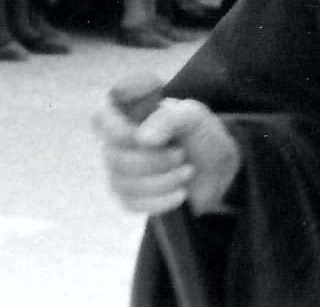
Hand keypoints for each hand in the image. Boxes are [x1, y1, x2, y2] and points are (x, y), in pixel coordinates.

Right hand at [93, 97, 241, 216]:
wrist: (218, 169)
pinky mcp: (130, 198)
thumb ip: (168, 119)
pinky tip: (181, 193)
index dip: (117, 128)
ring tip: (187, 171)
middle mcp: (118, 143)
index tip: (144, 135)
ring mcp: (121, 172)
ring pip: (122, 183)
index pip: (101, 117)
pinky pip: (132, 204)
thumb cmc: (201, 134)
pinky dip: (160, 201)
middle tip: (181, 154)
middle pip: (113, 157)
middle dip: (152, 160)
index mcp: (130, 115)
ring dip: (161, 180)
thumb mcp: (193, 117)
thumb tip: (141, 138)